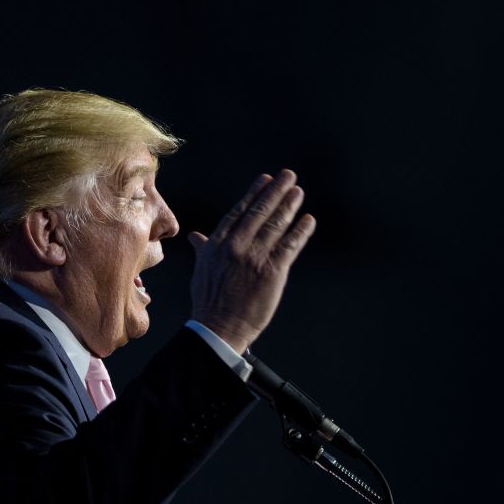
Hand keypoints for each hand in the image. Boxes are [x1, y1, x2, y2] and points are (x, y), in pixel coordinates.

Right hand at [188, 169, 316, 353]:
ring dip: (289, 206)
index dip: (254, 193)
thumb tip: (194, 235)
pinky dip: (300, 232)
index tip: (265, 179)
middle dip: (275, 191)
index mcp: (218, 244)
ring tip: (298, 192)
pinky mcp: (272, 272)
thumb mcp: (201, 270)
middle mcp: (236, 246)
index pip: (239, 212)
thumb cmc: (209, 301)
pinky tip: (308, 220)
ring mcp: (254, 258)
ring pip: (276, 225)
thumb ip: (203, 249)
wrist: (218, 328)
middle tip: (289, 176)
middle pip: (259, 212)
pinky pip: (290, 246)